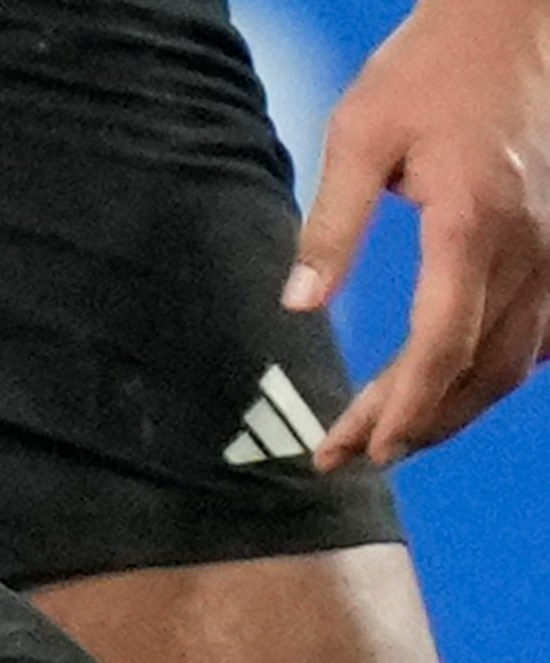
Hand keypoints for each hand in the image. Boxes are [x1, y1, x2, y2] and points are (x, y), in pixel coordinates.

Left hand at [291, 0, 549, 465]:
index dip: (402, 408)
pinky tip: (454, 388)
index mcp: (474, 223)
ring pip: (514, 361)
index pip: (441, 345)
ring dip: (453, 408)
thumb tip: (301, 305)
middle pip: (476, 368)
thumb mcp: (361, 133)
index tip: (358, 448)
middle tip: (346, 454)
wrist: (516, 18)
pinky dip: (500, 371)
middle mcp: (531, 245)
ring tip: (389, 436)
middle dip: (412, 423)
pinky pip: (544, 332)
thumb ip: (333, 226)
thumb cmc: (435, 66)